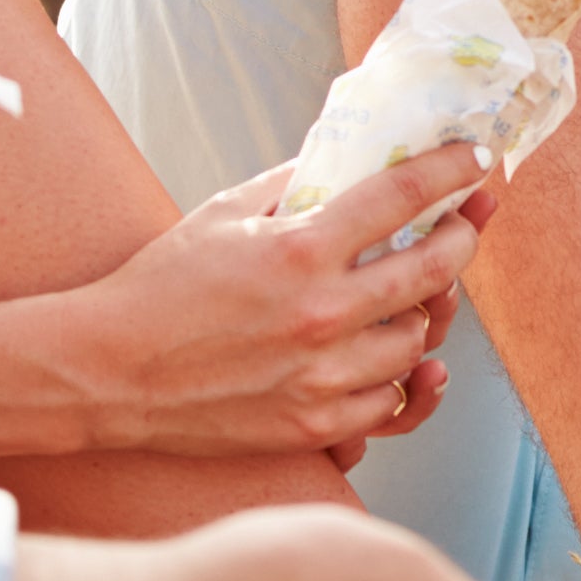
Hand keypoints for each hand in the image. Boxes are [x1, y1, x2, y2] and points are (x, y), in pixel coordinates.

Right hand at [51, 148, 489, 457]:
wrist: (107, 370)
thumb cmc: (160, 287)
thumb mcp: (223, 215)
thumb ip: (290, 185)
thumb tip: (344, 157)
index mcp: (301, 250)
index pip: (404, 197)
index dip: (450, 171)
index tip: (474, 160)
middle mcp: (323, 313)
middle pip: (434, 269)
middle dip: (463, 238)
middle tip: (466, 223)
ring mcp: (323, 376)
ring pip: (418, 341)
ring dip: (425, 313)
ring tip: (417, 294)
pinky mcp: (313, 424)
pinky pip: (391, 403)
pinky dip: (400, 379)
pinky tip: (397, 360)